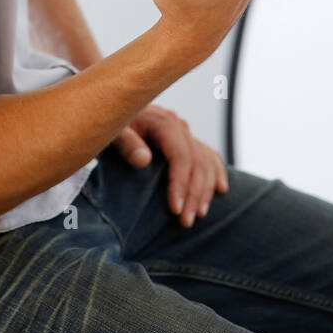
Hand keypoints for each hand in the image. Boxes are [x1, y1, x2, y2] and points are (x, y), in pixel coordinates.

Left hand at [112, 103, 228, 226]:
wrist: (111, 111)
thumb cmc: (112, 125)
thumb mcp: (113, 132)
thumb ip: (126, 144)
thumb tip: (144, 160)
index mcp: (163, 122)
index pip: (181, 155)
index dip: (181, 183)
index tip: (176, 209)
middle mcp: (178, 125)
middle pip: (196, 162)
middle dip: (194, 194)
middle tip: (186, 221)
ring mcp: (184, 132)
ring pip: (206, 161)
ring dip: (206, 189)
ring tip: (199, 214)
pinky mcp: (185, 139)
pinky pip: (208, 155)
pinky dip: (216, 172)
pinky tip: (221, 189)